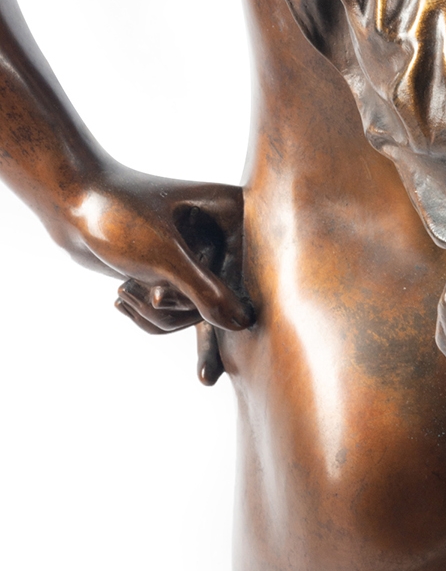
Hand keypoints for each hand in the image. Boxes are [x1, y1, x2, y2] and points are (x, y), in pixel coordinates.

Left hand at [62, 163, 252, 341]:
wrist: (69, 202)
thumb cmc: (117, 216)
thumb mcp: (164, 257)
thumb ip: (205, 292)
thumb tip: (243, 324)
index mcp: (234, 212)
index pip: (251, 273)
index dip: (227, 307)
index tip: (209, 367)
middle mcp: (225, 232)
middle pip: (225, 297)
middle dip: (176, 308)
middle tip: (150, 297)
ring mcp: (201, 253)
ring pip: (196, 309)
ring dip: (155, 312)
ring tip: (124, 291)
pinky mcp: (178, 269)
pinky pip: (177, 309)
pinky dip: (148, 312)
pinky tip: (122, 298)